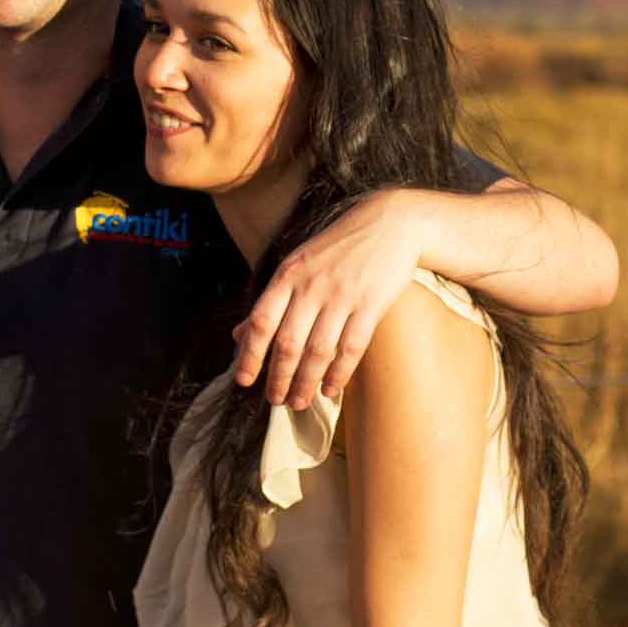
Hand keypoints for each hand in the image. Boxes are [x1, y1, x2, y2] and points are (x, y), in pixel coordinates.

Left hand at [237, 191, 430, 408]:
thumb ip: (270, 301)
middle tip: (275, 401)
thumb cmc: (338, 248)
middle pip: (288, 343)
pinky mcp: (372, 304)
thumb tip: (238, 335)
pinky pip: (351, 348)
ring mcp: (343, 295)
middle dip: (278, 378)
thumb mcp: (297, 265)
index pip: (260, 321)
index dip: (249, 355)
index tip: (243, 381)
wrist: (390, 223)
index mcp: (288, 275)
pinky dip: (339, 375)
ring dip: (306, 383)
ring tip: (299, 403)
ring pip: (318, 352)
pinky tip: (330, 390)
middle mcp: (312, 286)